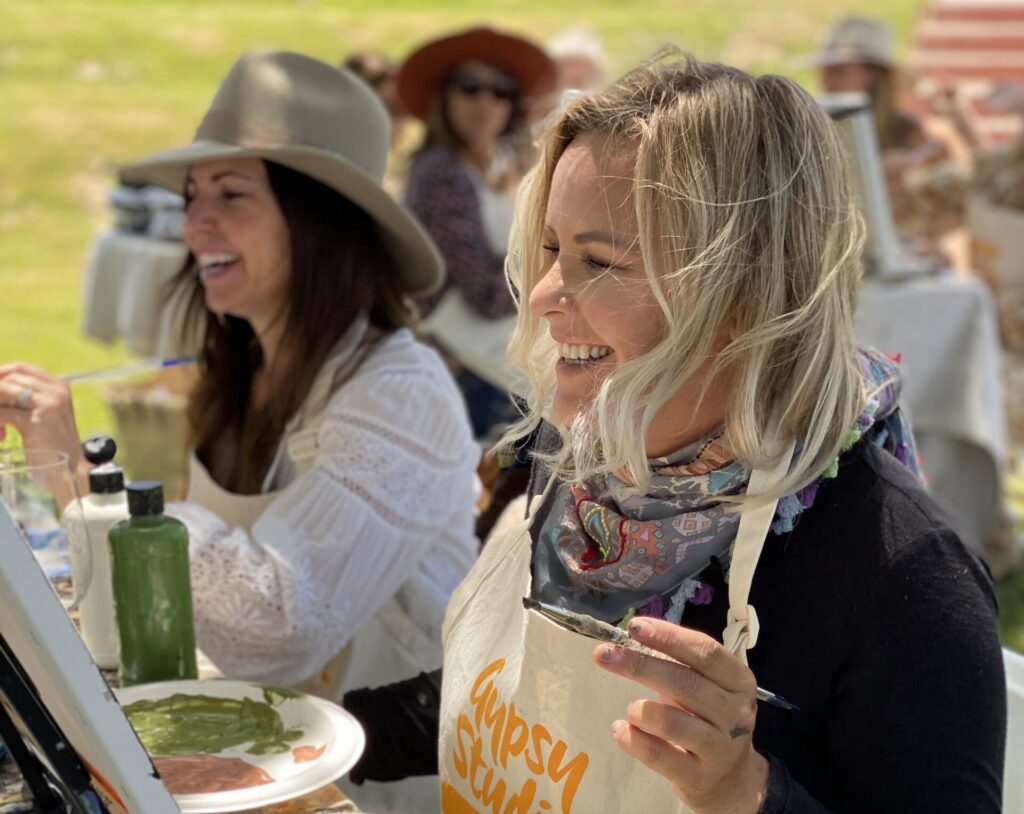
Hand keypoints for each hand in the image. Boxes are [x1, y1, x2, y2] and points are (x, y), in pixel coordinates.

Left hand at [0, 363, 88, 494]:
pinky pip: (2, 414)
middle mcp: (56, 392)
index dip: (1, 374)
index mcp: (60, 388)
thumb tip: (0, 392)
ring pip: (2, 393)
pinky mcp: (36, 421)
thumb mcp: (45, 417)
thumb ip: (27, 402)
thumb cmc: (55, 448)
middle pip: (9, 379)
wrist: (72, 473)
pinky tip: (1, 437)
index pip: (22, 368)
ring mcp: (47, 405)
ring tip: (0, 431)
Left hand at [594, 617, 768, 813]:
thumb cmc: (709, 717)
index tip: (634, 627)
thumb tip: (632, 636)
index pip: (705, 652)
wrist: (731, 779)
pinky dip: (634, 740)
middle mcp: (735, 713)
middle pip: (684, 682)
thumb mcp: (707, 686)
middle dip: (639, 664)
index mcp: (739, 681)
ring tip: (629, 709)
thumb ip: (678, 662)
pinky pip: (660, 757)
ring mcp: (719, 748)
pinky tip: (620, 730)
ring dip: (641, 710)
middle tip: (604, 654)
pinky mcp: (698, 777)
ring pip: (671, 723)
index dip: (669, 637)